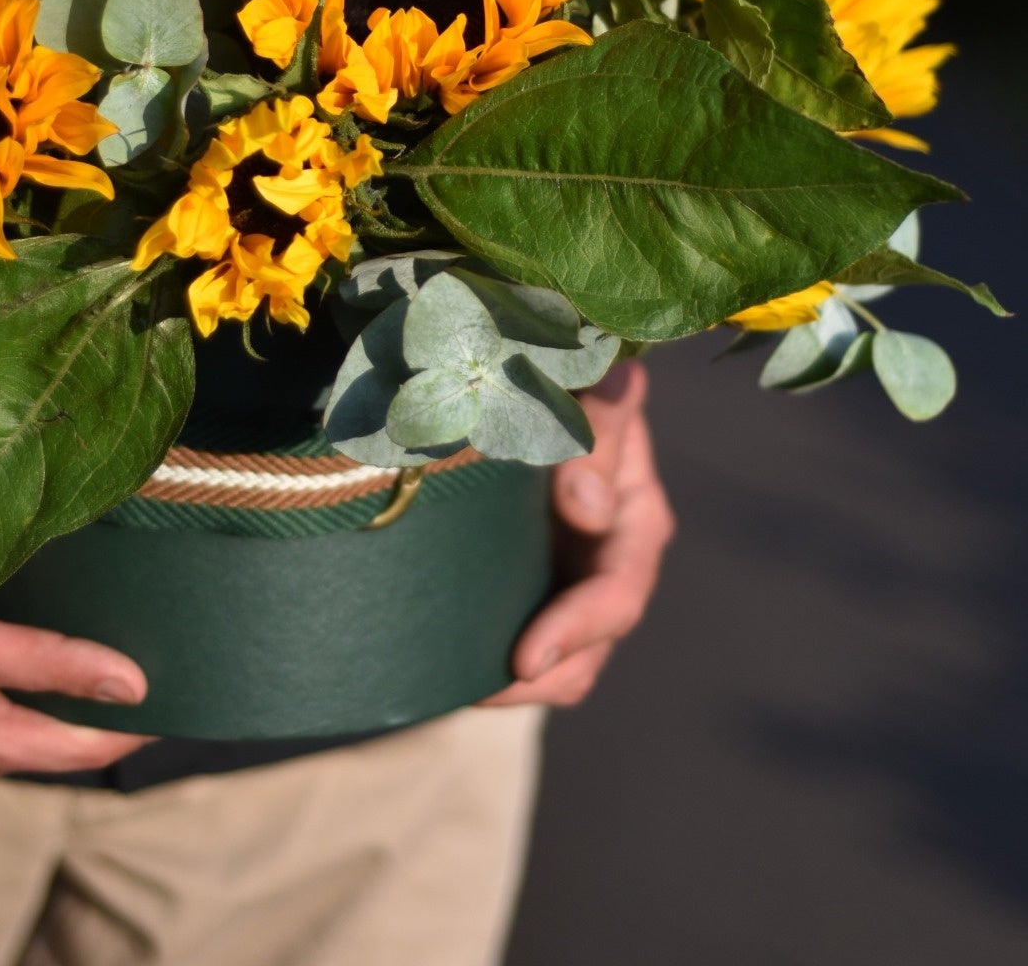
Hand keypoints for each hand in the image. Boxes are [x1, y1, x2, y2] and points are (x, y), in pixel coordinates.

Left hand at [484, 359, 674, 709]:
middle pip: (589, 648)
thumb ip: (598, 418)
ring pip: (557, 665)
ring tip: (457, 687)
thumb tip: (606, 445)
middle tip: (483, 691)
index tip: (526, 657)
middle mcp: (611, 563)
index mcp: (634, 518)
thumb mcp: (582, 399)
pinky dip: (486, 662)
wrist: (518, 387)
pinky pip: (517, 644)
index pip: (617, 593)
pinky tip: (443, 667)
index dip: (577, 627)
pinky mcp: (533, 590)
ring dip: (510, 683)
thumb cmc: (556, 387)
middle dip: (541, 676)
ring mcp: (572, 584)